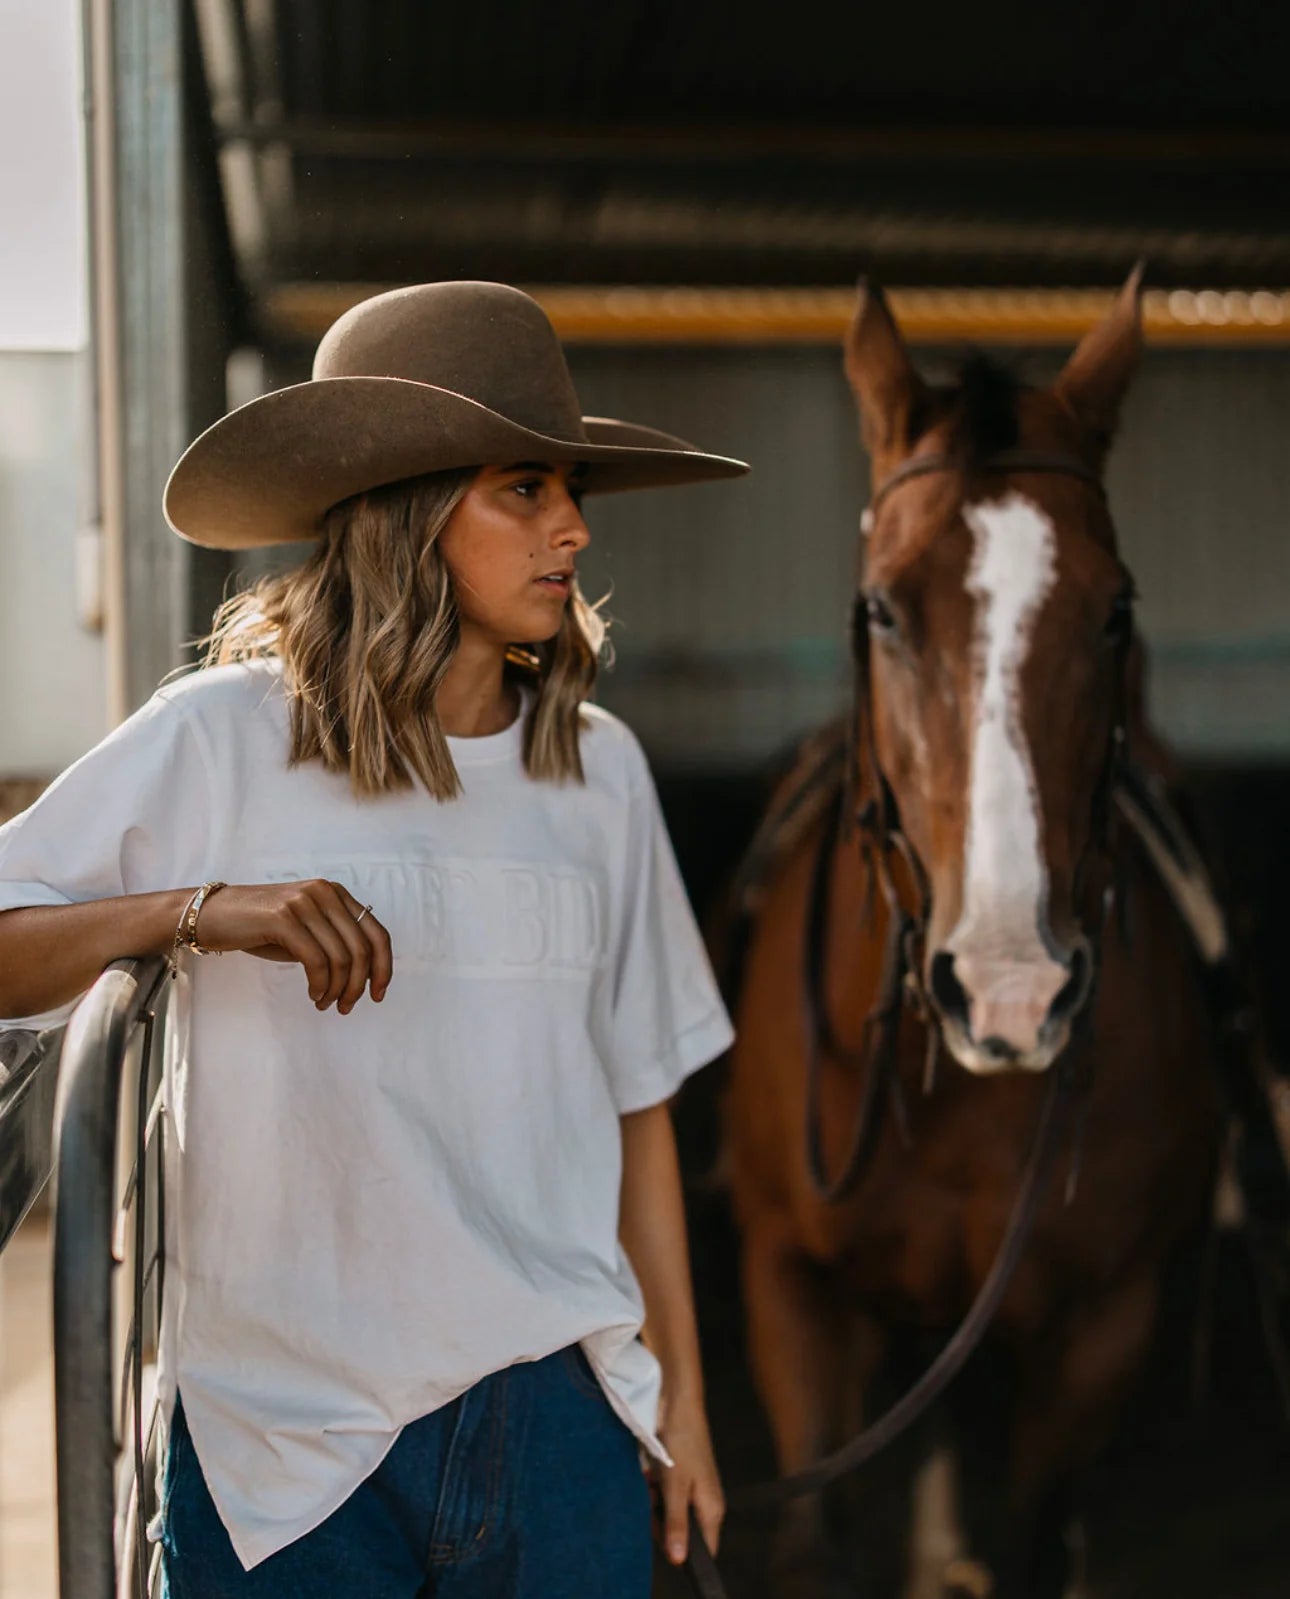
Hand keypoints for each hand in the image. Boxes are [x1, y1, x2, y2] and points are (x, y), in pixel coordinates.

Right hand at [190, 881, 392, 1012]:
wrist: (211, 916)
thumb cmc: (259, 927)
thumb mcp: (305, 930)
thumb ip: (334, 943)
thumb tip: (366, 975)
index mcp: (335, 893)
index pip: (376, 932)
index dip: (384, 967)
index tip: (378, 994)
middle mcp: (324, 892)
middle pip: (362, 949)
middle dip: (358, 986)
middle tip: (345, 1007)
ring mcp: (304, 902)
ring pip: (340, 957)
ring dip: (337, 989)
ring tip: (325, 1004)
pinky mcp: (283, 917)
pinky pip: (316, 961)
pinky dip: (320, 985)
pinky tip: (313, 995)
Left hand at [653, 1393, 724, 1566]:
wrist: (677, 1402)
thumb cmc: (681, 1441)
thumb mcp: (675, 1485)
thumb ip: (676, 1523)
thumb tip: (679, 1560)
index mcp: (712, 1510)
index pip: (705, 1552)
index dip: (683, 1556)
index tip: (662, 1543)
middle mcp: (705, 1504)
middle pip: (682, 1534)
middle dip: (661, 1524)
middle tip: (651, 1503)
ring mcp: (694, 1490)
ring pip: (670, 1515)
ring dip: (655, 1505)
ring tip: (650, 1484)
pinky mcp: (682, 1478)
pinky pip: (666, 1497)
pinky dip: (655, 1490)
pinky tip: (650, 1476)